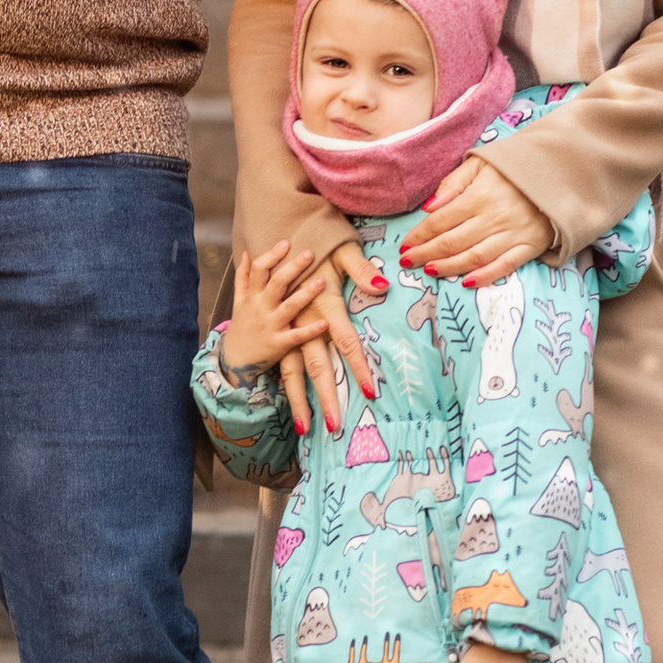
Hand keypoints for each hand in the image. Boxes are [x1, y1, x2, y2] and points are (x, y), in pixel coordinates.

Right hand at [218, 241, 327, 373]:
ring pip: (289, 307)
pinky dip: (310, 330)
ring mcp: (270, 326)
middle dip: (293, 268)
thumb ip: (243, 276)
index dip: (271, 255)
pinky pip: (296, 336)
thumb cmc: (243, 325)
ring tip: (322, 281)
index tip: (286, 242)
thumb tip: (246, 252)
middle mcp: (261, 308)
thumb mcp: (239, 300)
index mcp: (252, 295)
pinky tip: (324, 322)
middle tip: (310, 253)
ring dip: (306, 294)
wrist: (236, 360)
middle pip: (276, 284)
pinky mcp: (279, 344)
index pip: (258, 270)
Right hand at [278, 242, 381, 437]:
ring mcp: (289, 325)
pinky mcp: (280, 326)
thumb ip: (361, 269)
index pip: (346, 341)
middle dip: (327, 396)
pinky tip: (291, 404)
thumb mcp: (343, 249)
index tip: (368, 392)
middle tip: (335, 426)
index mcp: (325, 304)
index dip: (357, 366)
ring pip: (293, 370)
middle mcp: (305, 320)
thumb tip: (382, 286)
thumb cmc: (320, 241)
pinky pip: (283, 360)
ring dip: (300, 400)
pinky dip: (287, 384)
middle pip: (317, 365)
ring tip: (304, 429)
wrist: (284, 232)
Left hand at [400, 155, 552, 288]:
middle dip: (426, 253)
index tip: (404, 245)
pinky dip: (485, 276)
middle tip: (408, 262)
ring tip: (429, 271)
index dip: (420, 235)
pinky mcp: (529, 247)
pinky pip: (504, 266)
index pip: (441, 220)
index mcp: (479, 195)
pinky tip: (467, 283)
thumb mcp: (481, 163)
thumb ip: (453, 183)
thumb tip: (429, 207)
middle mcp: (493, 217)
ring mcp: (512, 234)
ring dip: (448, 267)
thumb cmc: (513, 168)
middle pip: (453, 241)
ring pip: (474, 257)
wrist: (559, 173)